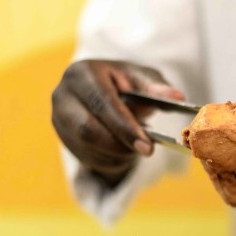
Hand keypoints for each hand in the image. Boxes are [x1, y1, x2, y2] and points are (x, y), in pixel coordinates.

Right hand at [51, 60, 184, 185]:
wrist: (101, 88)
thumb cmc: (125, 83)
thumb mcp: (142, 79)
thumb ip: (157, 88)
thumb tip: (177, 96)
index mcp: (82, 73)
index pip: (102, 104)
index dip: (125, 128)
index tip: (147, 147)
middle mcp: (62, 94)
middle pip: (87, 130)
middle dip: (120, 145)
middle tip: (147, 151)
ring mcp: (58, 117)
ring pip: (87, 148)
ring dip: (117, 155)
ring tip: (137, 146)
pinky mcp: (61, 136)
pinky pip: (86, 159)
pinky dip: (110, 161)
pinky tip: (124, 152)